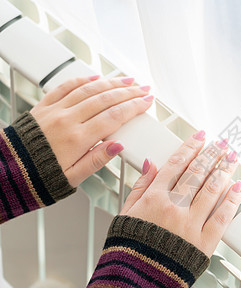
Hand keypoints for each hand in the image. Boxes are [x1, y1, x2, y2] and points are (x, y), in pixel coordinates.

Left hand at [30, 75, 152, 186]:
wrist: (8, 170)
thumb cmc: (40, 176)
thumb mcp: (73, 177)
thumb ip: (97, 160)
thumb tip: (118, 146)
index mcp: (77, 139)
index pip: (114, 117)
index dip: (134, 107)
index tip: (147, 102)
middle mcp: (67, 120)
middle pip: (105, 99)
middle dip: (129, 92)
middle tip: (144, 89)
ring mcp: (55, 110)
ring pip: (88, 90)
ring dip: (111, 83)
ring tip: (128, 80)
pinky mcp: (44, 106)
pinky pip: (65, 86)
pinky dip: (83, 80)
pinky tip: (96, 78)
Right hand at [120, 131, 240, 256]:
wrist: (134, 281)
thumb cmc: (129, 249)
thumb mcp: (125, 213)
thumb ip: (140, 186)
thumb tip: (151, 163)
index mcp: (154, 198)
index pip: (176, 164)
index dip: (190, 147)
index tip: (201, 137)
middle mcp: (173, 207)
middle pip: (197, 172)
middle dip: (212, 154)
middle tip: (222, 143)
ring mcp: (190, 224)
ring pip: (211, 189)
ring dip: (224, 170)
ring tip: (232, 157)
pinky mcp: (203, 243)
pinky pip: (221, 217)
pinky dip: (231, 200)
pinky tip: (237, 187)